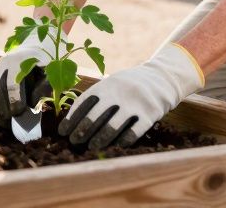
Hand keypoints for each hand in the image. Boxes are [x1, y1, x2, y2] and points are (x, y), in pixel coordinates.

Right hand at [0, 28, 58, 127]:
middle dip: (4, 108)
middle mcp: (4, 65)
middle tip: (11, 122)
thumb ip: (44, 86)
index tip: (19, 112)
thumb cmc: (45, 62)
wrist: (35, 46)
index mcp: (19, 62)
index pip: (12, 84)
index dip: (14, 100)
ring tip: (6, 123)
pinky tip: (1, 118)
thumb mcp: (50, 71)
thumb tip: (32, 104)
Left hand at [58, 43, 202, 150]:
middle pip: (95, 116)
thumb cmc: (130, 84)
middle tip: (74, 141)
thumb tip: (73, 116)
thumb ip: (97, 96)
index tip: (63, 131)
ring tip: (91, 147)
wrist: (163, 77)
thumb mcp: (113, 82)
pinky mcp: (149, 114)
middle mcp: (119, 93)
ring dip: (99, 140)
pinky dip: (121, 142)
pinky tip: (114, 148)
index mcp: (107, 84)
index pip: (84, 103)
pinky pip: (133, 132)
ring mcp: (135, 103)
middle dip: (82, 131)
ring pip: (112, 126)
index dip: (72, 118)